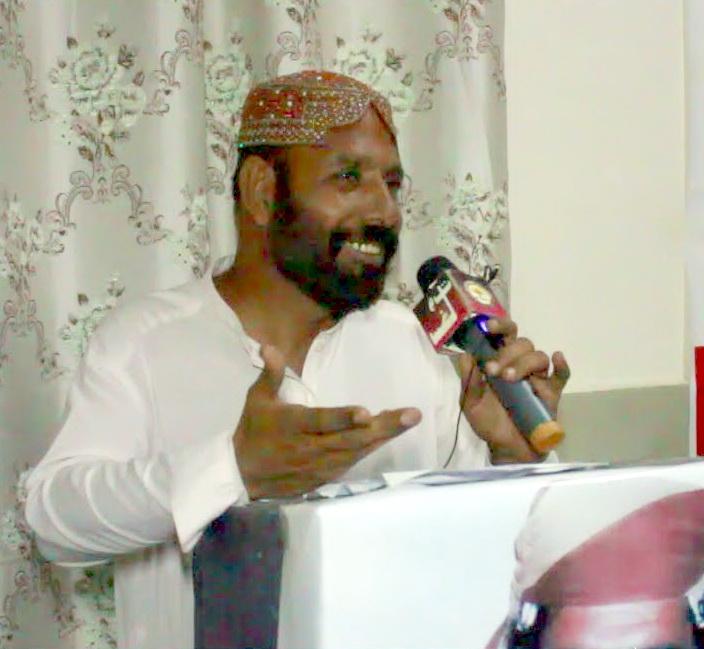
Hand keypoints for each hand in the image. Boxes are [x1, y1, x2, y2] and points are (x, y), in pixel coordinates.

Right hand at [234, 345, 422, 498]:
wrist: (243, 476)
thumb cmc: (253, 432)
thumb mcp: (257, 400)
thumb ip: (270, 374)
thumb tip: (269, 345)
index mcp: (293, 425)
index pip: (322, 421)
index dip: (344, 418)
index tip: (366, 412)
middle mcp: (310, 447)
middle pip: (350, 438)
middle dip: (384, 426)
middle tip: (412, 415)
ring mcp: (320, 465)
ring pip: (357, 451)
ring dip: (384, 437)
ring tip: (408, 420)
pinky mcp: (325, 477)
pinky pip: (353, 462)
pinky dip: (371, 449)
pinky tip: (389, 436)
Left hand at [458, 318, 569, 462]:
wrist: (506, 449)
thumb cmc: (488, 423)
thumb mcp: (470, 404)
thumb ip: (468, 381)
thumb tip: (466, 356)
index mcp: (500, 362)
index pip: (503, 336)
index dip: (499, 326)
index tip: (489, 327)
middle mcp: (520, 365)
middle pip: (522, 343)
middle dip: (507, 353)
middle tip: (493, 371)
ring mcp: (537, 379)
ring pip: (538, 357)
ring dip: (524, 363)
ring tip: (509, 379)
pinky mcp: (552, 394)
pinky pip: (562, 376)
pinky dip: (562, 366)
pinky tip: (558, 359)